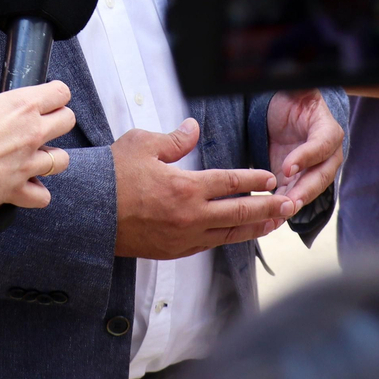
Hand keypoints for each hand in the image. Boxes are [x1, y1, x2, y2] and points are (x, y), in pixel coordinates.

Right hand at [0, 82, 75, 215]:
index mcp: (18, 106)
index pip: (59, 92)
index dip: (55, 95)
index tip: (48, 100)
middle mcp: (30, 132)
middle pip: (68, 121)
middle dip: (58, 122)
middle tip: (43, 126)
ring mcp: (28, 163)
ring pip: (62, 160)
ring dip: (51, 159)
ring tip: (35, 159)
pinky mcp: (18, 190)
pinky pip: (42, 196)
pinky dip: (36, 194)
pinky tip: (25, 188)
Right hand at [114, 119, 294, 259]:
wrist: (89, 214)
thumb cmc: (113, 176)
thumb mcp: (143, 144)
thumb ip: (174, 139)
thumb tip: (194, 127)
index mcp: (186, 187)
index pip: (232, 183)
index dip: (256, 180)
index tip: (271, 178)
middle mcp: (191, 216)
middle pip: (241, 213)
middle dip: (268, 208)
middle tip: (289, 204)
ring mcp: (184, 237)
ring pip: (230, 235)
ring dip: (255, 228)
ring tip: (274, 223)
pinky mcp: (174, 251)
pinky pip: (210, 245)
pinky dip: (229, 239)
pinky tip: (237, 234)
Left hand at [266, 89, 343, 208]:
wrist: (285, 112)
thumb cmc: (293, 99)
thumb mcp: (297, 90)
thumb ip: (298, 86)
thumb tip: (293, 74)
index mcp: (329, 130)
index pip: (322, 145)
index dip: (307, 156)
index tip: (286, 167)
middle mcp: (327, 154)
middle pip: (321, 175)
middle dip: (305, 190)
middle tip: (289, 202)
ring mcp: (315, 169)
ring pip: (309, 189)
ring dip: (296, 202)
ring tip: (280, 214)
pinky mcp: (300, 179)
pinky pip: (295, 194)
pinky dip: (285, 204)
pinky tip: (272, 214)